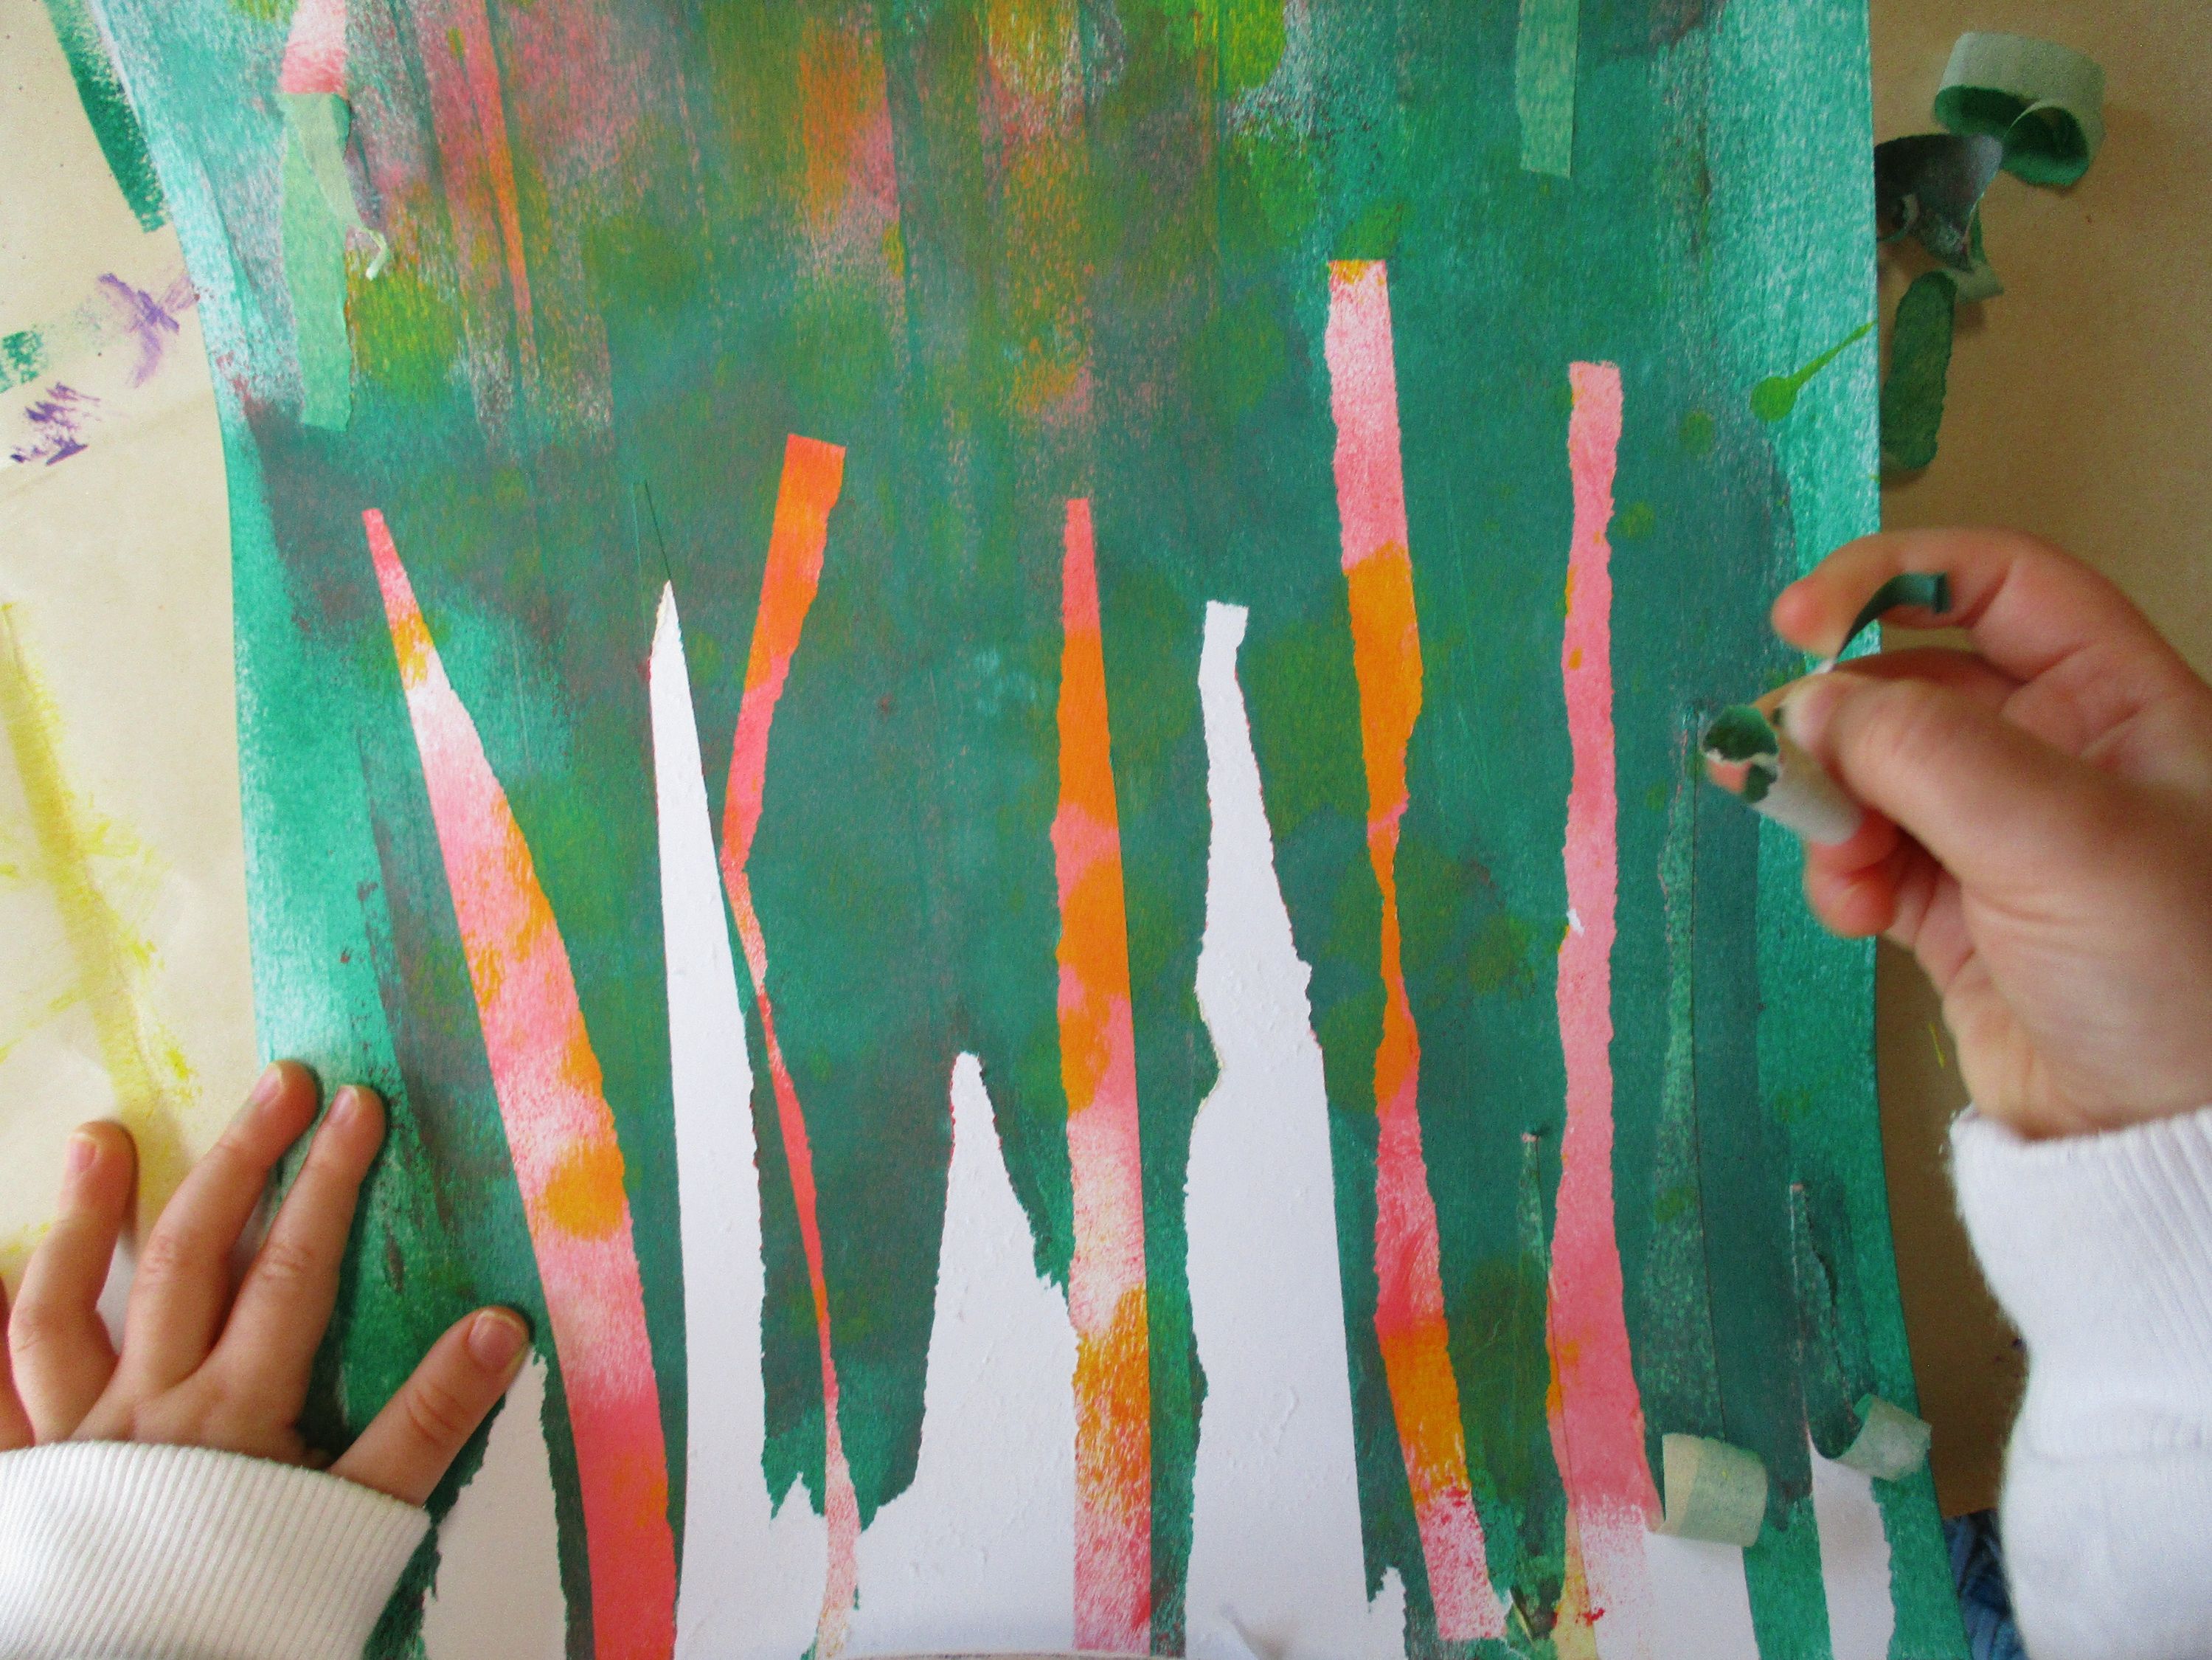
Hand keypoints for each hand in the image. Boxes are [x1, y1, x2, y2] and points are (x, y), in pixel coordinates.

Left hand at [0, 1063, 527, 1504]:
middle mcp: (143, 1409)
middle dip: (240, 1164)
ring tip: (103, 1139)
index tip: (362, 1104)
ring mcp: (66, 1444)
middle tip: (279, 1085)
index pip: (291, 1270)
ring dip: (85, 1220)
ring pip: (62, 1312)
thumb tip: (499, 1326)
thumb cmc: (248, 1614)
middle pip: (189, 1262)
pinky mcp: (17, 1488)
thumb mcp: (355, 1527)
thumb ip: (425, 1427)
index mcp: (233, 1413)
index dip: (329, 1182)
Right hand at [1767, 528, 2211, 1140]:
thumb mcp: (2062, 839)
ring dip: (1828, 807)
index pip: (1994, 583)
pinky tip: (1853, 913)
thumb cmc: (2173, 975)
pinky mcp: (1950, 907)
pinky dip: (1836, 872)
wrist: (2167, 1138)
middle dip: (1838, 720)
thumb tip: (1805, 706)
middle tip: (1787, 768)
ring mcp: (1998, 830)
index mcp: (2119, 698)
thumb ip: (1926, 751)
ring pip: (1868, 770)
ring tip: (1841, 868)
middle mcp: (2058, 749)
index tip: (1799, 624)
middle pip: (1908, 679)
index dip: (1891, 580)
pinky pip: (1860, 854)